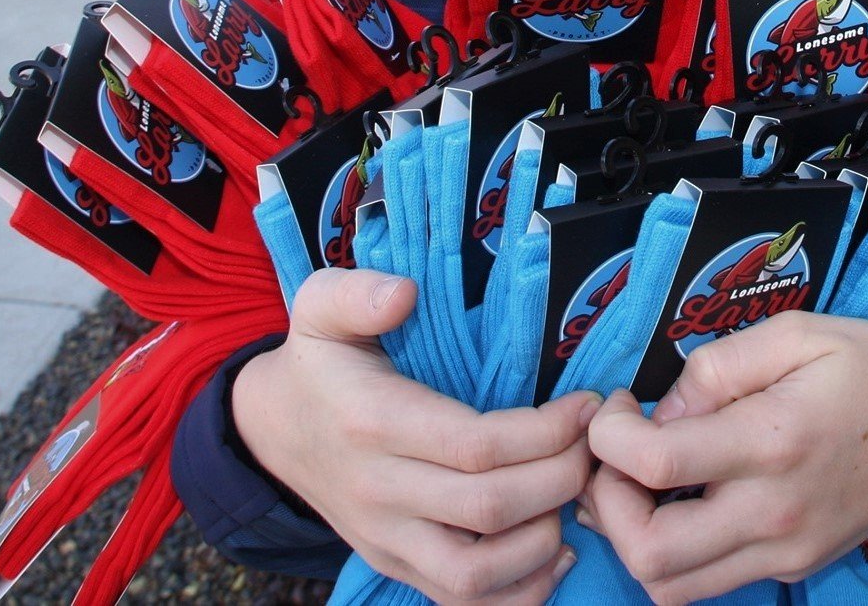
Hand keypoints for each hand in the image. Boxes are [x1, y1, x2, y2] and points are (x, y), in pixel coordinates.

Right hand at [232, 268, 597, 602]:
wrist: (271, 427)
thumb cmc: (317, 360)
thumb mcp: (320, 305)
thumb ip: (358, 292)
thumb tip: (404, 294)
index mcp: (374, 423)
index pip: (475, 446)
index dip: (544, 431)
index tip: (586, 405)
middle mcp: (380, 492)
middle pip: (489, 508)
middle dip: (561, 478)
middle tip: (596, 444)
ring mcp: (386, 539)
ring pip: (475, 573)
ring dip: (544, 540)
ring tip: (578, 493)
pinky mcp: (395, 564)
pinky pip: (459, 602)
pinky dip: (518, 592)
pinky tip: (556, 551)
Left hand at [581, 312, 867, 604]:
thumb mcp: (799, 331)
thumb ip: (719, 365)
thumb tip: (664, 409)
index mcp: (774, 441)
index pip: (656, 464)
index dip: (609, 434)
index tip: (619, 403)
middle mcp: (774, 513)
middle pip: (648, 551)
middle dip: (605, 501)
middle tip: (614, 451)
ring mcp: (784, 551)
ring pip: (669, 586)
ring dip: (630, 535)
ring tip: (637, 479)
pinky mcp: (790, 567)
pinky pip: (705, 584)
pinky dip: (668, 552)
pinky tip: (675, 499)